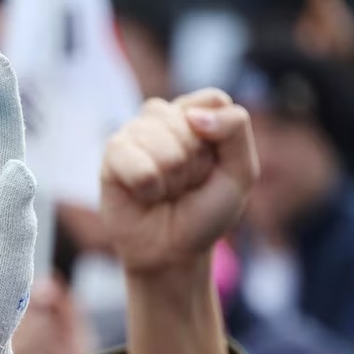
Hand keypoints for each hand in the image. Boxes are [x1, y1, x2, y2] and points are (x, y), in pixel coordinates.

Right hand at [101, 89, 257, 275]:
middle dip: (193, 165)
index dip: (218, 139)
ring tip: (164, 192)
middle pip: (187, 122)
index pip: (213, 100)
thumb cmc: (204, 213)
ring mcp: (135, 133)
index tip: (213, 168)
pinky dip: (147, 186)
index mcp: (196, 116)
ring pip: (161, 142)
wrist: (172, 253)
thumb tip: (193, 116)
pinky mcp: (112, 154)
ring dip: (170, 179)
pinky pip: (134, 161)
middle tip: (185, 186)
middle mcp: (163, 118)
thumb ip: (234, 130)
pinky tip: (144, 195)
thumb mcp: (240, 173)